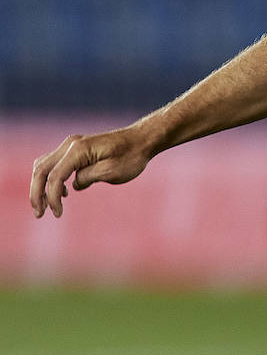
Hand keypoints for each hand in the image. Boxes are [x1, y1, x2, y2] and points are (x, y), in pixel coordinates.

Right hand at [30, 126, 154, 217]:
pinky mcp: (76, 149)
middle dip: (36, 193)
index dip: (52, 197)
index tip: (57, 214)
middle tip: (38, 214)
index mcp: (78, 150)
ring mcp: (71, 145)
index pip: (55, 176)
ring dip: (41, 186)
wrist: (142, 140)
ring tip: (44, 207)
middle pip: (41, 170)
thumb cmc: (131, 156)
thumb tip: (72, 186)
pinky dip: (51, 178)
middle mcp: (70, 144)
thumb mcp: (111, 172)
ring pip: (44, 166)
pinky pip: (55, 163)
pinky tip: (63, 193)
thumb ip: (87, 178)